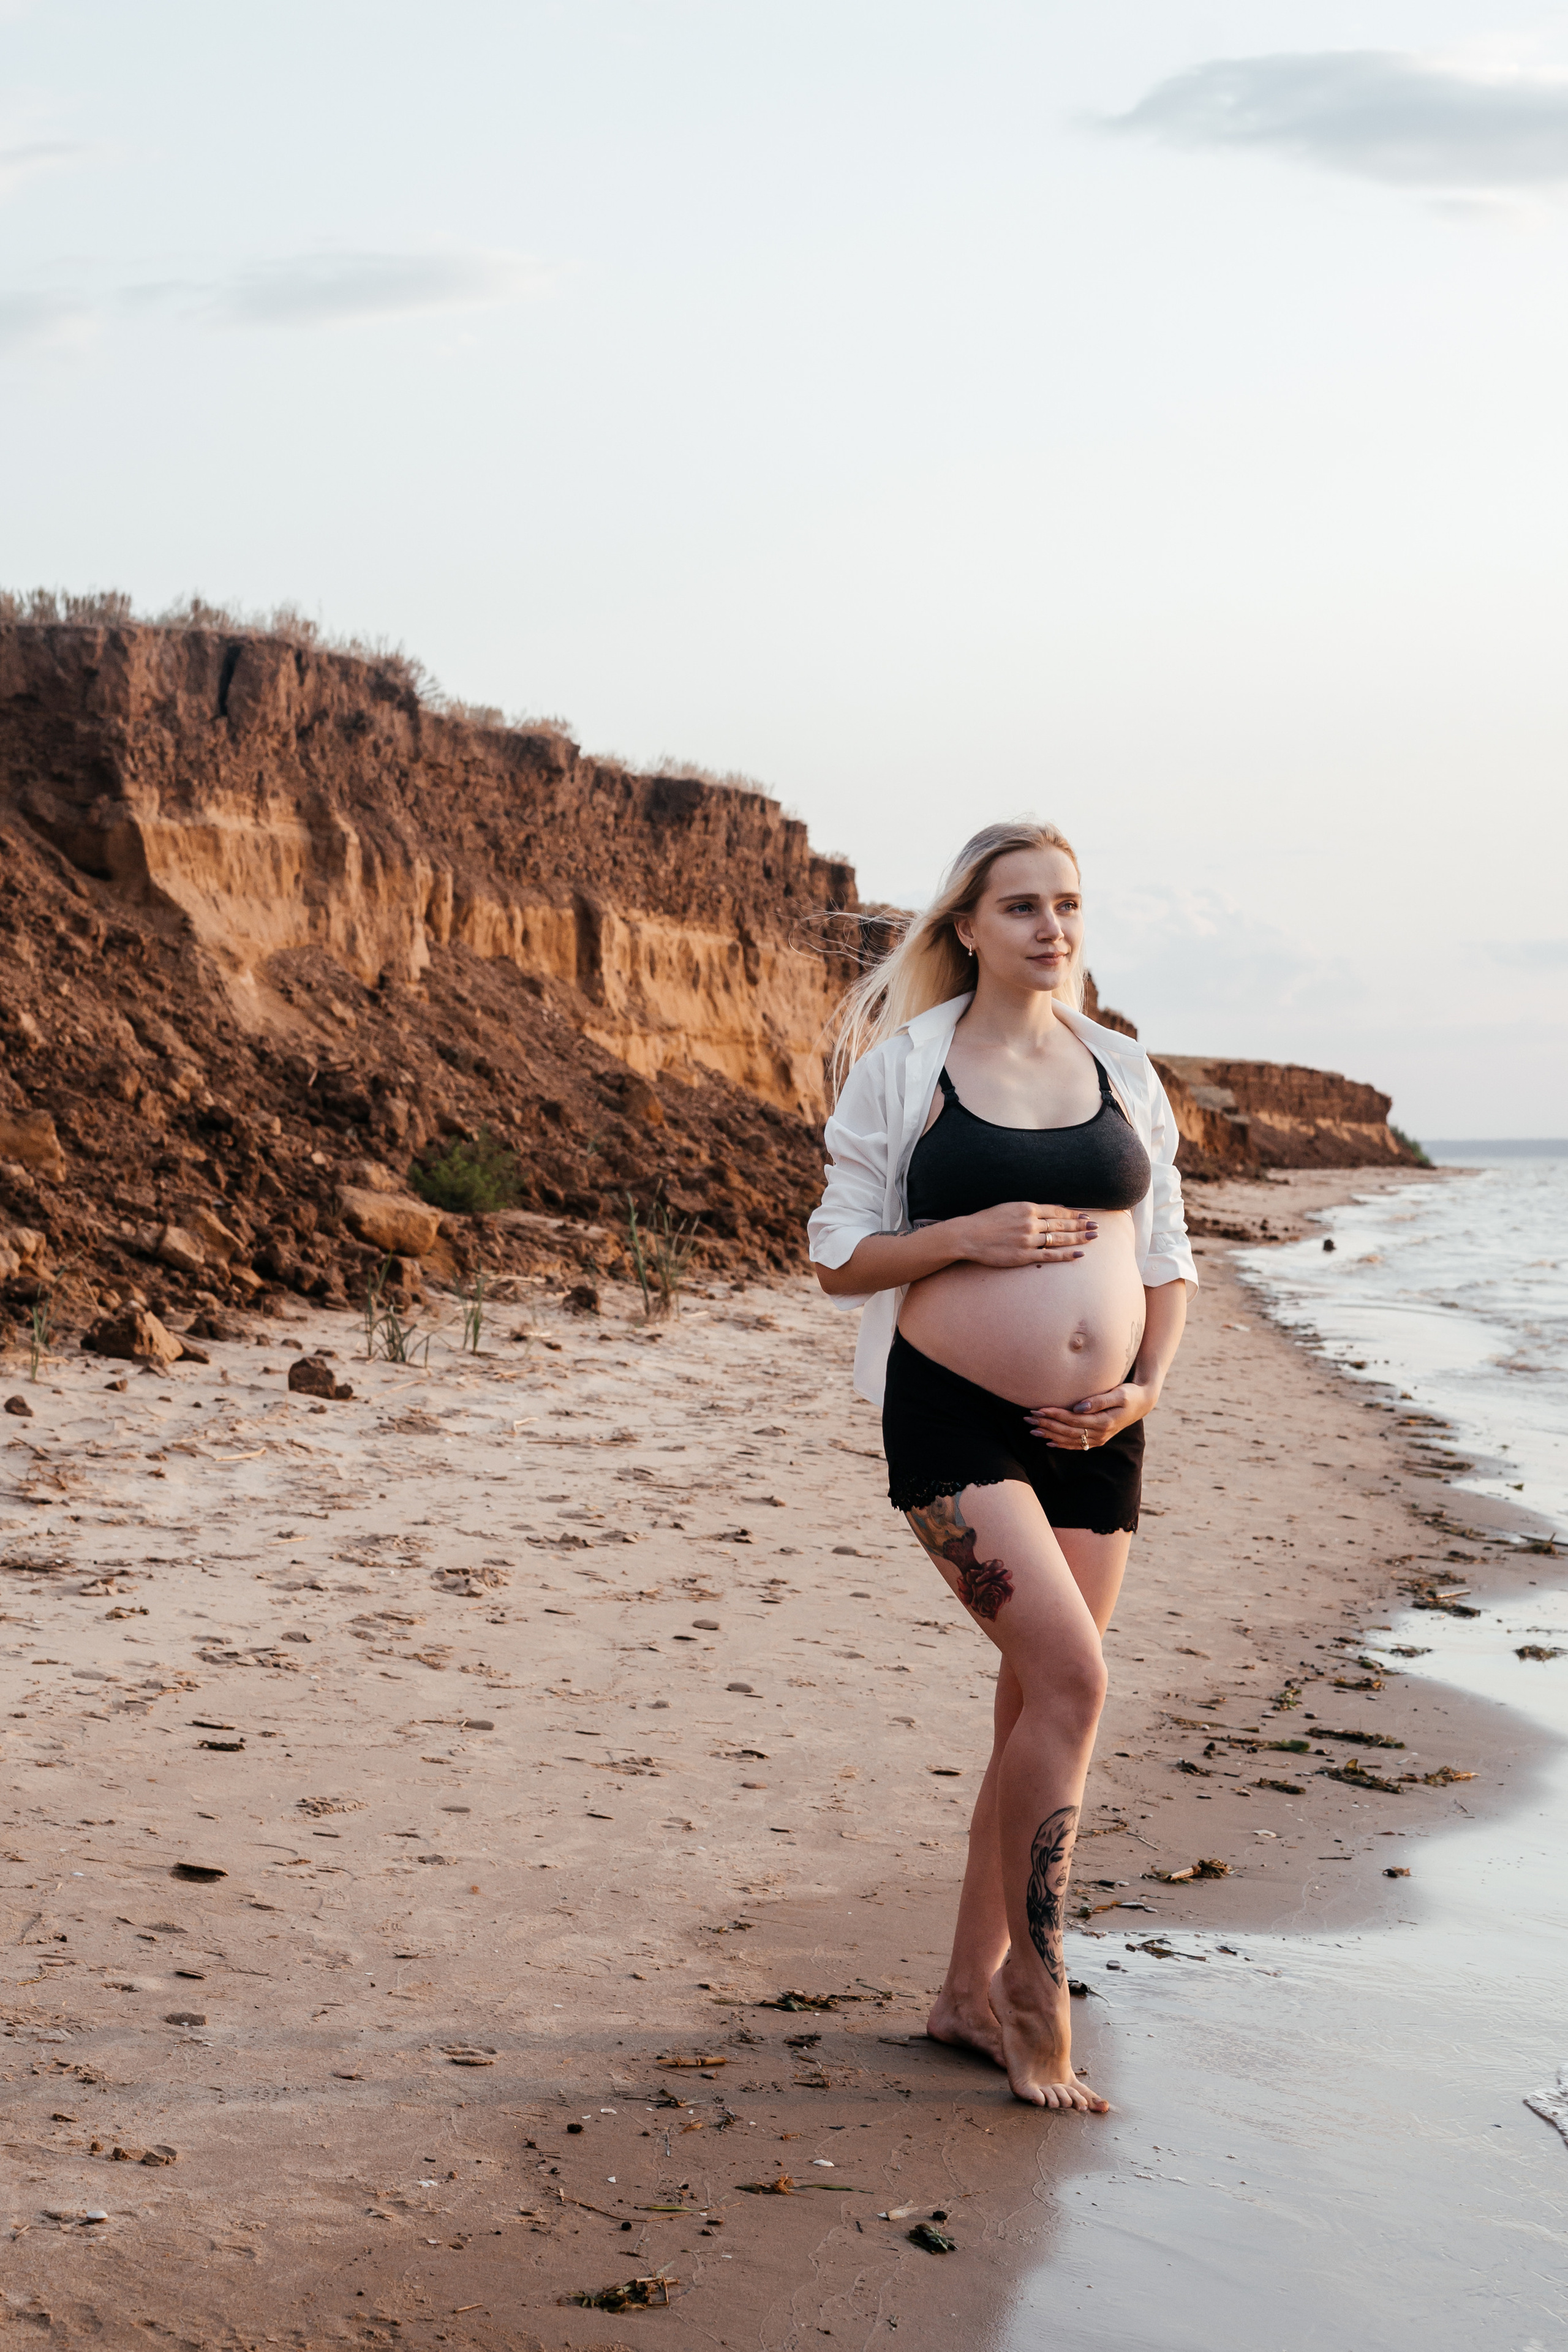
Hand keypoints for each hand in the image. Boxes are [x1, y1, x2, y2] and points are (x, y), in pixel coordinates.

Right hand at [951, 1202, 1098, 1268]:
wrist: (968, 1236)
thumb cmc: (986, 1221)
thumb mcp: (1009, 1207)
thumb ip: (1031, 1208)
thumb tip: (1053, 1208)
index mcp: (1027, 1208)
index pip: (1057, 1211)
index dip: (1073, 1214)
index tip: (1085, 1216)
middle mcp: (1030, 1222)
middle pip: (1062, 1224)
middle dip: (1081, 1225)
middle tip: (1096, 1226)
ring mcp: (1028, 1240)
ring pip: (1059, 1239)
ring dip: (1078, 1238)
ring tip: (1092, 1237)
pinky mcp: (1023, 1256)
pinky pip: (1049, 1255)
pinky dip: (1065, 1255)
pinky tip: (1078, 1254)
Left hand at [1027, 1381, 1154, 1449]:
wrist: (1142, 1403)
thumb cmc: (1130, 1394)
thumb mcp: (1119, 1394)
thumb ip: (1099, 1400)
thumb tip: (1079, 1407)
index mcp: (1104, 1422)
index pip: (1073, 1420)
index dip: (1055, 1415)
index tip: (1039, 1409)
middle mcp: (1100, 1434)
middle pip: (1067, 1431)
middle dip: (1047, 1425)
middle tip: (1028, 1418)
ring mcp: (1099, 1439)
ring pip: (1069, 1439)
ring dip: (1049, 1435)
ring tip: (1032, 1429)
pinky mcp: (1098, 1439)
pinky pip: (1076, 1445)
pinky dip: (1061, 1444)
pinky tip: (1048, 1442)